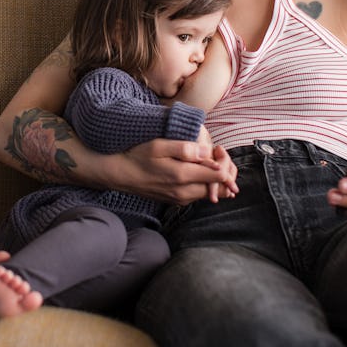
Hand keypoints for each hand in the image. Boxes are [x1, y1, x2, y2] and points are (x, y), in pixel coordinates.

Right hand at [122, 138, 238, 204]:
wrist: (122, 175)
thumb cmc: (139, 156)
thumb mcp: (159, 145)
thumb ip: (185, 148)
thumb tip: (208, 152)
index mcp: (182, 176)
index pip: (220, 176)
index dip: (225, 162)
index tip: (217, 149)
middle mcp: (184, 192)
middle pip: (220, 188)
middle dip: (224, 172)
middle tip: (216, 154)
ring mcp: (181, 199)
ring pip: (211, 193)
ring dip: (215, 179)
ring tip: (208, 161)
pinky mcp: (177, 201)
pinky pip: (199, 195)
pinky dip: (205, 184)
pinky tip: (197, 171)